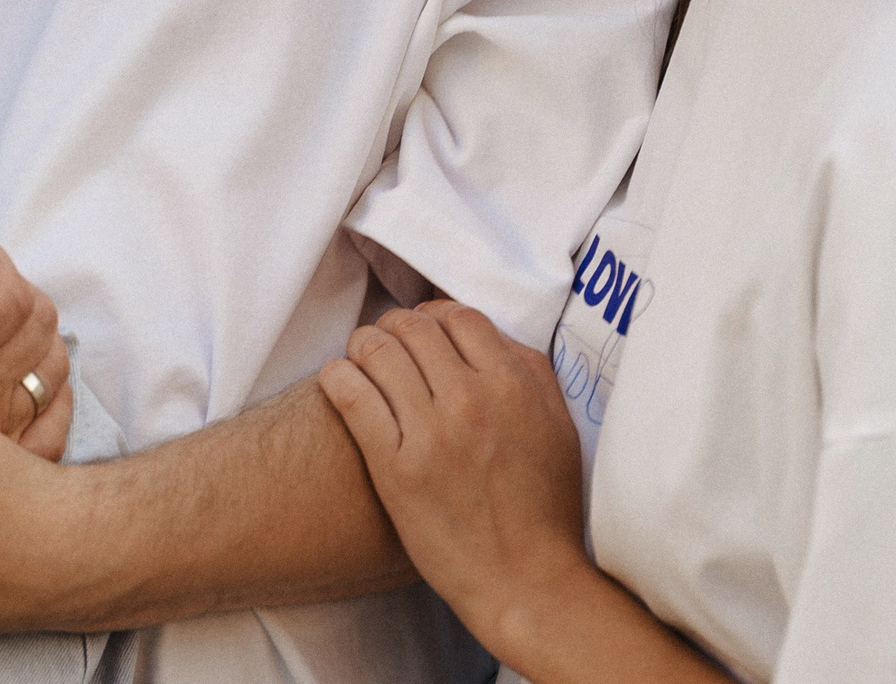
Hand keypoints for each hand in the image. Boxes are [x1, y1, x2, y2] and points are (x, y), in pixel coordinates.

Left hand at [318, 301, 592, 643]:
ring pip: (376, 352)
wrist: (526, 581)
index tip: (423, 330)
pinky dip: (337, 377)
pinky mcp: (395, 469)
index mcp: (512, 385)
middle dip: (394, 326)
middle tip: (386, 343)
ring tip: (359, 359)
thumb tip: (488, 335)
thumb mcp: (558, 427)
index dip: (434, 315)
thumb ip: (529, 372)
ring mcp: (430, 434)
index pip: (457, 316)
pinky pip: (352, 397)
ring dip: (362, 346)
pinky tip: (338, 380)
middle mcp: (469, 401)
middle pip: (412, 326)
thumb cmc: (545, 509)